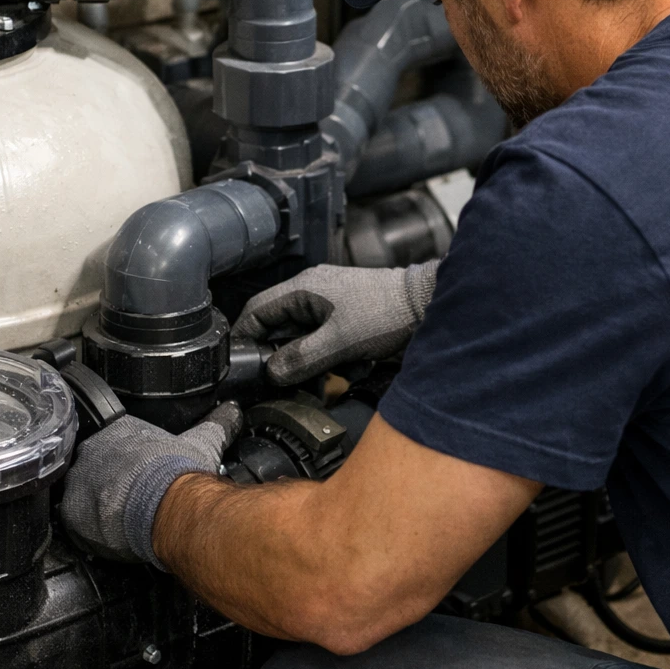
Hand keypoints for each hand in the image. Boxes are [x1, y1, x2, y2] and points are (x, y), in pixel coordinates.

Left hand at [60, 402, 241, 567]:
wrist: (169, 505)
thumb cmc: (182, 473)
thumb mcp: (202, 441)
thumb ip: (216, 423)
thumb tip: (232, 411)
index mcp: (117, 430)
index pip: (110, 440)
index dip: (123, 461)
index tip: (135, 473)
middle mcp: (90, 451)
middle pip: (91, 467)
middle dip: (106, 482)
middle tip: (128, 498)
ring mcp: (78, 482)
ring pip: (81, 495)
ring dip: (95, 506)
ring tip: (120, 519)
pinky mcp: (72, 516)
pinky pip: (75, 525)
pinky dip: (89, 532)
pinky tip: (110, 535)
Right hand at [233, 261, 439, 385]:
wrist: (429, 305)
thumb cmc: (387, 314)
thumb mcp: (338, 343)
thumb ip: (300, 359)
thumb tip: (271, 372)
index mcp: (304, 288)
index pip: (257, 310)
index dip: (244, 336)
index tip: (240, 362)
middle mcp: (313, 290)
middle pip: (278, 324)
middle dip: (277, 353)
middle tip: (278, 379)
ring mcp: (331, 301)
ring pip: (301, 333)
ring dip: (304, 357)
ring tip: (314, 377)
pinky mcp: (347, 313)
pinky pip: (322, 336)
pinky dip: (323, 354)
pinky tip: (338, 369)